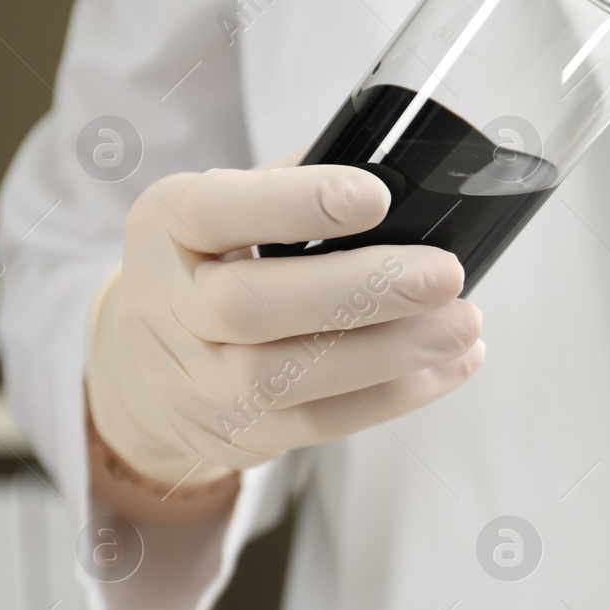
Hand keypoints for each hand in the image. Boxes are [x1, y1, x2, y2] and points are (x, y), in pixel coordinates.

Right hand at [85, 153, 483, 489]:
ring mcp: (197, 381)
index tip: (375, 195)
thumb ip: (297, 186)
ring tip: (463, 325)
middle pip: (253, 307)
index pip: (217, 211)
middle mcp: (168, 307)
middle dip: (361, 290)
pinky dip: (396, 394)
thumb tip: (408, 175)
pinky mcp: (239, 434)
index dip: (296, 204)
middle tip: (445, 274)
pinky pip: (321, 422)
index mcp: (167, 226)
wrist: (147, 371)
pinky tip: (450, 366)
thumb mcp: (231, 211)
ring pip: (287, 377)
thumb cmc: (218, 265)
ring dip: (390, 353)